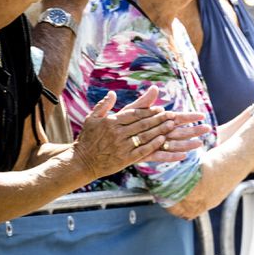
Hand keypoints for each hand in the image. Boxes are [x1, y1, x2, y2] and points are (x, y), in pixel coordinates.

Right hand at [73, 86, 206, 177]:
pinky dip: (154, 145)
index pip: (134, 114)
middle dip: (159, 119)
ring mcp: (122, 146)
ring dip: (160, 130)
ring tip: (172, 125)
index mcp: (111, 122)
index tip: (161, 108)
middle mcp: (117, 133)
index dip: (149, 111)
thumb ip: (103, 105)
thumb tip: (112, 93)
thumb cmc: (87, 139)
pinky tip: (163, 140)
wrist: (81, 161)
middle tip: (173, 115)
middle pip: (143, 124)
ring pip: (145, 136)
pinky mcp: (125, 158)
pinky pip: (143, 150)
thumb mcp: (92, 119)